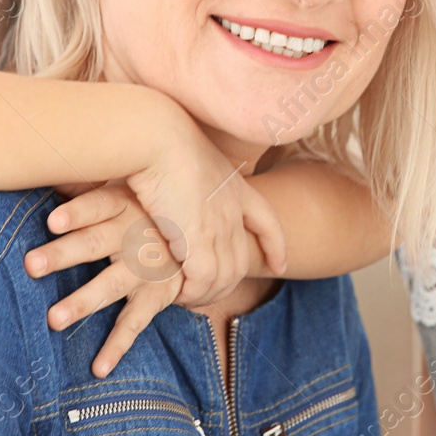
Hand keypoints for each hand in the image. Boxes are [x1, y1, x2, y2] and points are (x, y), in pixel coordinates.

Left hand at [24, 183, 185, 377]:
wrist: (206, 231)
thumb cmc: (147, 204)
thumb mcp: (127, 185)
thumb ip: (86, 183)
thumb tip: (40, 165)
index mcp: (126, 203)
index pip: (98, 203)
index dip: (77, 211)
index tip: (51, 220)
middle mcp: (136, 234)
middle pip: (96, 243)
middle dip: (64, 254)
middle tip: (31, 265)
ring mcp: (148, 268)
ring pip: (112, 285)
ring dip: (83, 302)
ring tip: (53, 319)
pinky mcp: (158, 295)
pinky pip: (135, 322)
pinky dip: (117, 346)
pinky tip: (98, 368)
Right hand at [120, 105, 286, 304]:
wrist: (154, 136)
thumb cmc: (156, 140)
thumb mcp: (183, 159)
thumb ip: (187, 180)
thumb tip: (174, 191)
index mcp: (235, 186)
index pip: (267, 221)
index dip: (275, 246)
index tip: (280, 265)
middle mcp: (232, 209)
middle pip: (242, 259)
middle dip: (228, 284)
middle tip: (205, 295)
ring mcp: (219, 225)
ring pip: (225, 276)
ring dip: (206, 293)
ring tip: (186, 299)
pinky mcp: (198, 239)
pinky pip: (203, 280)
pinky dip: (192, 292)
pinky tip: (176, 294)